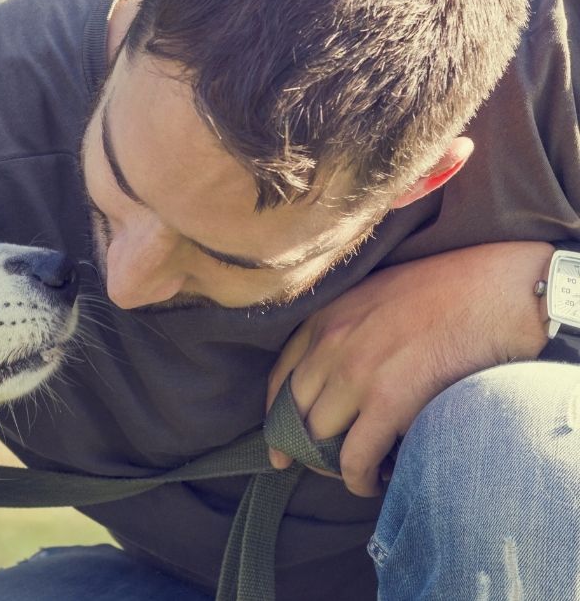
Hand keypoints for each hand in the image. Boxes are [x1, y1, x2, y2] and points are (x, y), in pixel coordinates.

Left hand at [266, 242, 551, 496]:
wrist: (497, 290)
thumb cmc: (449, 290)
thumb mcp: (377, 296)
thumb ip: (349, 329)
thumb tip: (339, 377)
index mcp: (325, 317)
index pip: (280, 378)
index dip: (276, 417)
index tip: (278, 444)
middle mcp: (330, 344)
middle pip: (295, 413)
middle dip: (303, 447)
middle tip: (321, 467)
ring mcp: (356, 373)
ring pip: (319, 439)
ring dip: (333, 465)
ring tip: (355, 474)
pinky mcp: (389, 401)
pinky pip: (355, 457)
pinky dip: (358, 479)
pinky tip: (373, 483)